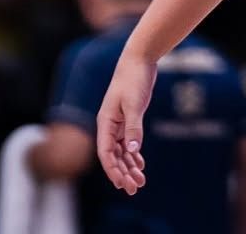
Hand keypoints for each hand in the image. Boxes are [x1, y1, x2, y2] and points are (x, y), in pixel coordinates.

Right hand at [96, 51, 156, 194]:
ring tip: (140, 181)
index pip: (106, 153)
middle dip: (122, 173)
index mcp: (105, 123)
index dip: (112, 170)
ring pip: (121, 151)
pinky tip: (140, 163)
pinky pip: (128, 141)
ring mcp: (118, 122)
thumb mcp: (134, 103)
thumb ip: (133, 126)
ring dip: (129, 166)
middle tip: (134, 188)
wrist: (140, 58)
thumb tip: (132, 150)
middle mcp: (109, 125)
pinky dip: (133, 153)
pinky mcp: (128, 118)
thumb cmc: (134, 78)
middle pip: (113, 156)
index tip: (121, 183)